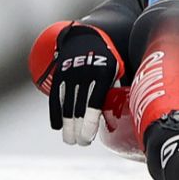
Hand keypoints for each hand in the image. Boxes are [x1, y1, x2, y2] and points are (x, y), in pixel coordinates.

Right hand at [49, 26, 116, 145]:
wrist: (86, 36)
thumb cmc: (108, 60)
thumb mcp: (117, 71)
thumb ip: (116, 91)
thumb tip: (123, 117)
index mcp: (104, 73)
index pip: (94, 103)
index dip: (89, 123)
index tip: (87, 138)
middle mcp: (85, 73)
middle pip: (78, 107)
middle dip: (78, 128)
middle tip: (80, 143)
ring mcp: (70, 73)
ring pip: (66, 104)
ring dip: (67, 125)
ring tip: (69, 140)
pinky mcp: (59, 73)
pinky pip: (55, 96)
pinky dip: (55, 113)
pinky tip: (57, 127)